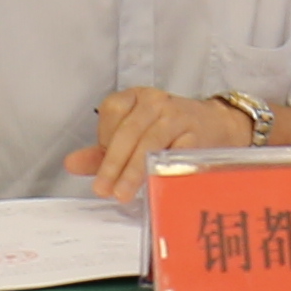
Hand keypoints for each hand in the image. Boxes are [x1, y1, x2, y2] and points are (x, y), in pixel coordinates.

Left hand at [65, 84, 260, 203]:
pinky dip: (161, 169)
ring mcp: (178, 116)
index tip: (102, 165)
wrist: (219, 126)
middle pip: (129, 129)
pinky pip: (175, 152)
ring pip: (149, 141)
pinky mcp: (196, 135)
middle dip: (113, 162)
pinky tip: (152, 184)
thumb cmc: (171, 132)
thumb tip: (71, 164)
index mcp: (137, 97)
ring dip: (133, 170)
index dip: (103, 137)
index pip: (112, 110)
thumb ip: (101, 152)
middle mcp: (156, 101)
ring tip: (121, 193)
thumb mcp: (133, 136)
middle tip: (103, 189)